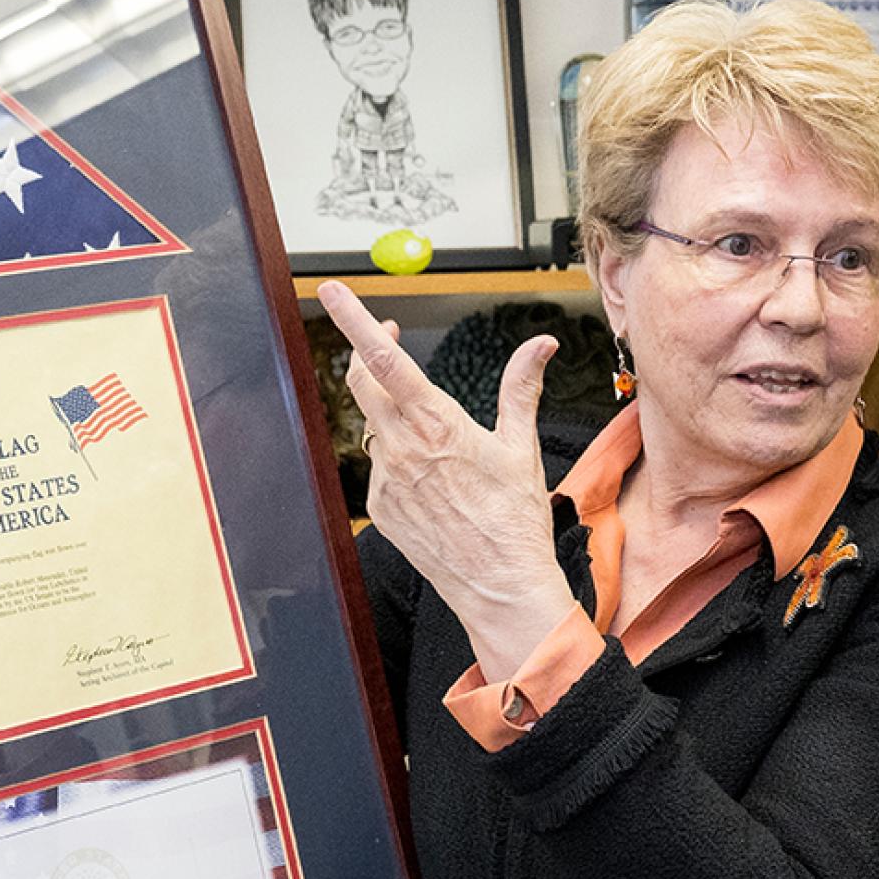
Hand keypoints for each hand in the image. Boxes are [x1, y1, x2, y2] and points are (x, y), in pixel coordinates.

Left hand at [318, 281, 575, 679]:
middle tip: (387, 339)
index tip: (335, 292)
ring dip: (390, 411)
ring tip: (430, 429)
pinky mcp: (379, 508)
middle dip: (368, 354)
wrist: (499, 585)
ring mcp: (386, 481)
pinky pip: (380, 467)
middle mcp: (402, 449)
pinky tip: (431, 478)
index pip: (385, 360)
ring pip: (373, 426)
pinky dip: (397, 457)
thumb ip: (523, 388)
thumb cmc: (515, 519)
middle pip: (363, 383)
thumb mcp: (521, 447)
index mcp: (437, 425)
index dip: (356, 321)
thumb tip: (542, 345)